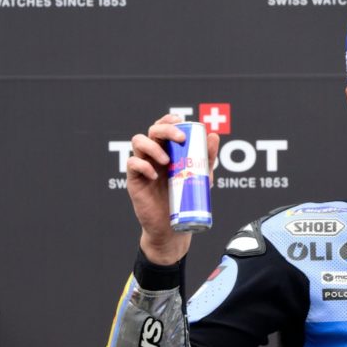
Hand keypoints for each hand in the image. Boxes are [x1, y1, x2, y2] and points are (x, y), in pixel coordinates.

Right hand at [126, 114, 220, 264]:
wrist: (173, 227)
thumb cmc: (186, 199)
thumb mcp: (201, 176)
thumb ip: (207, 157)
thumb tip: (214, 135)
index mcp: (168, 149)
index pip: (164, 126)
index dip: (170, 120)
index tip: (181, 123)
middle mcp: (154, 154)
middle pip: (152, 130)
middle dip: (165, 129)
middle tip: (180, 139)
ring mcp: (143, 165)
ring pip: (138, 141)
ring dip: (153, 146)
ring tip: (166, 161)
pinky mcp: (134, 179)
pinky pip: (132, 164)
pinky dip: (143, 165)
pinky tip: (155, 176)